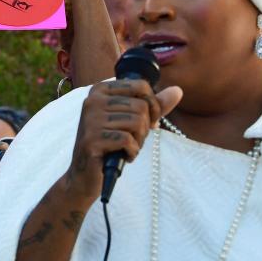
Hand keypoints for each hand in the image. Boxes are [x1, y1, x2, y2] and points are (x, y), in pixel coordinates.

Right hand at [63, 80, 181, 200]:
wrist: (84, 175)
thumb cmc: (111, 145)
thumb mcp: (132, 121)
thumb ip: (153, 105)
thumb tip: (178, 91)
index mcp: (100, 90)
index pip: (140, 86)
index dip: (153, 106)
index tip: (147, 122)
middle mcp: (93, 100)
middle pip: (141, 106)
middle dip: (145, 128)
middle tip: (133, 140)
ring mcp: (90, 119)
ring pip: (137, 122)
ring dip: (139, 141)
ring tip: (127, 148)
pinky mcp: (92, 140)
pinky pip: (128, 140)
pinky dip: (132, 152)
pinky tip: (124, 156)